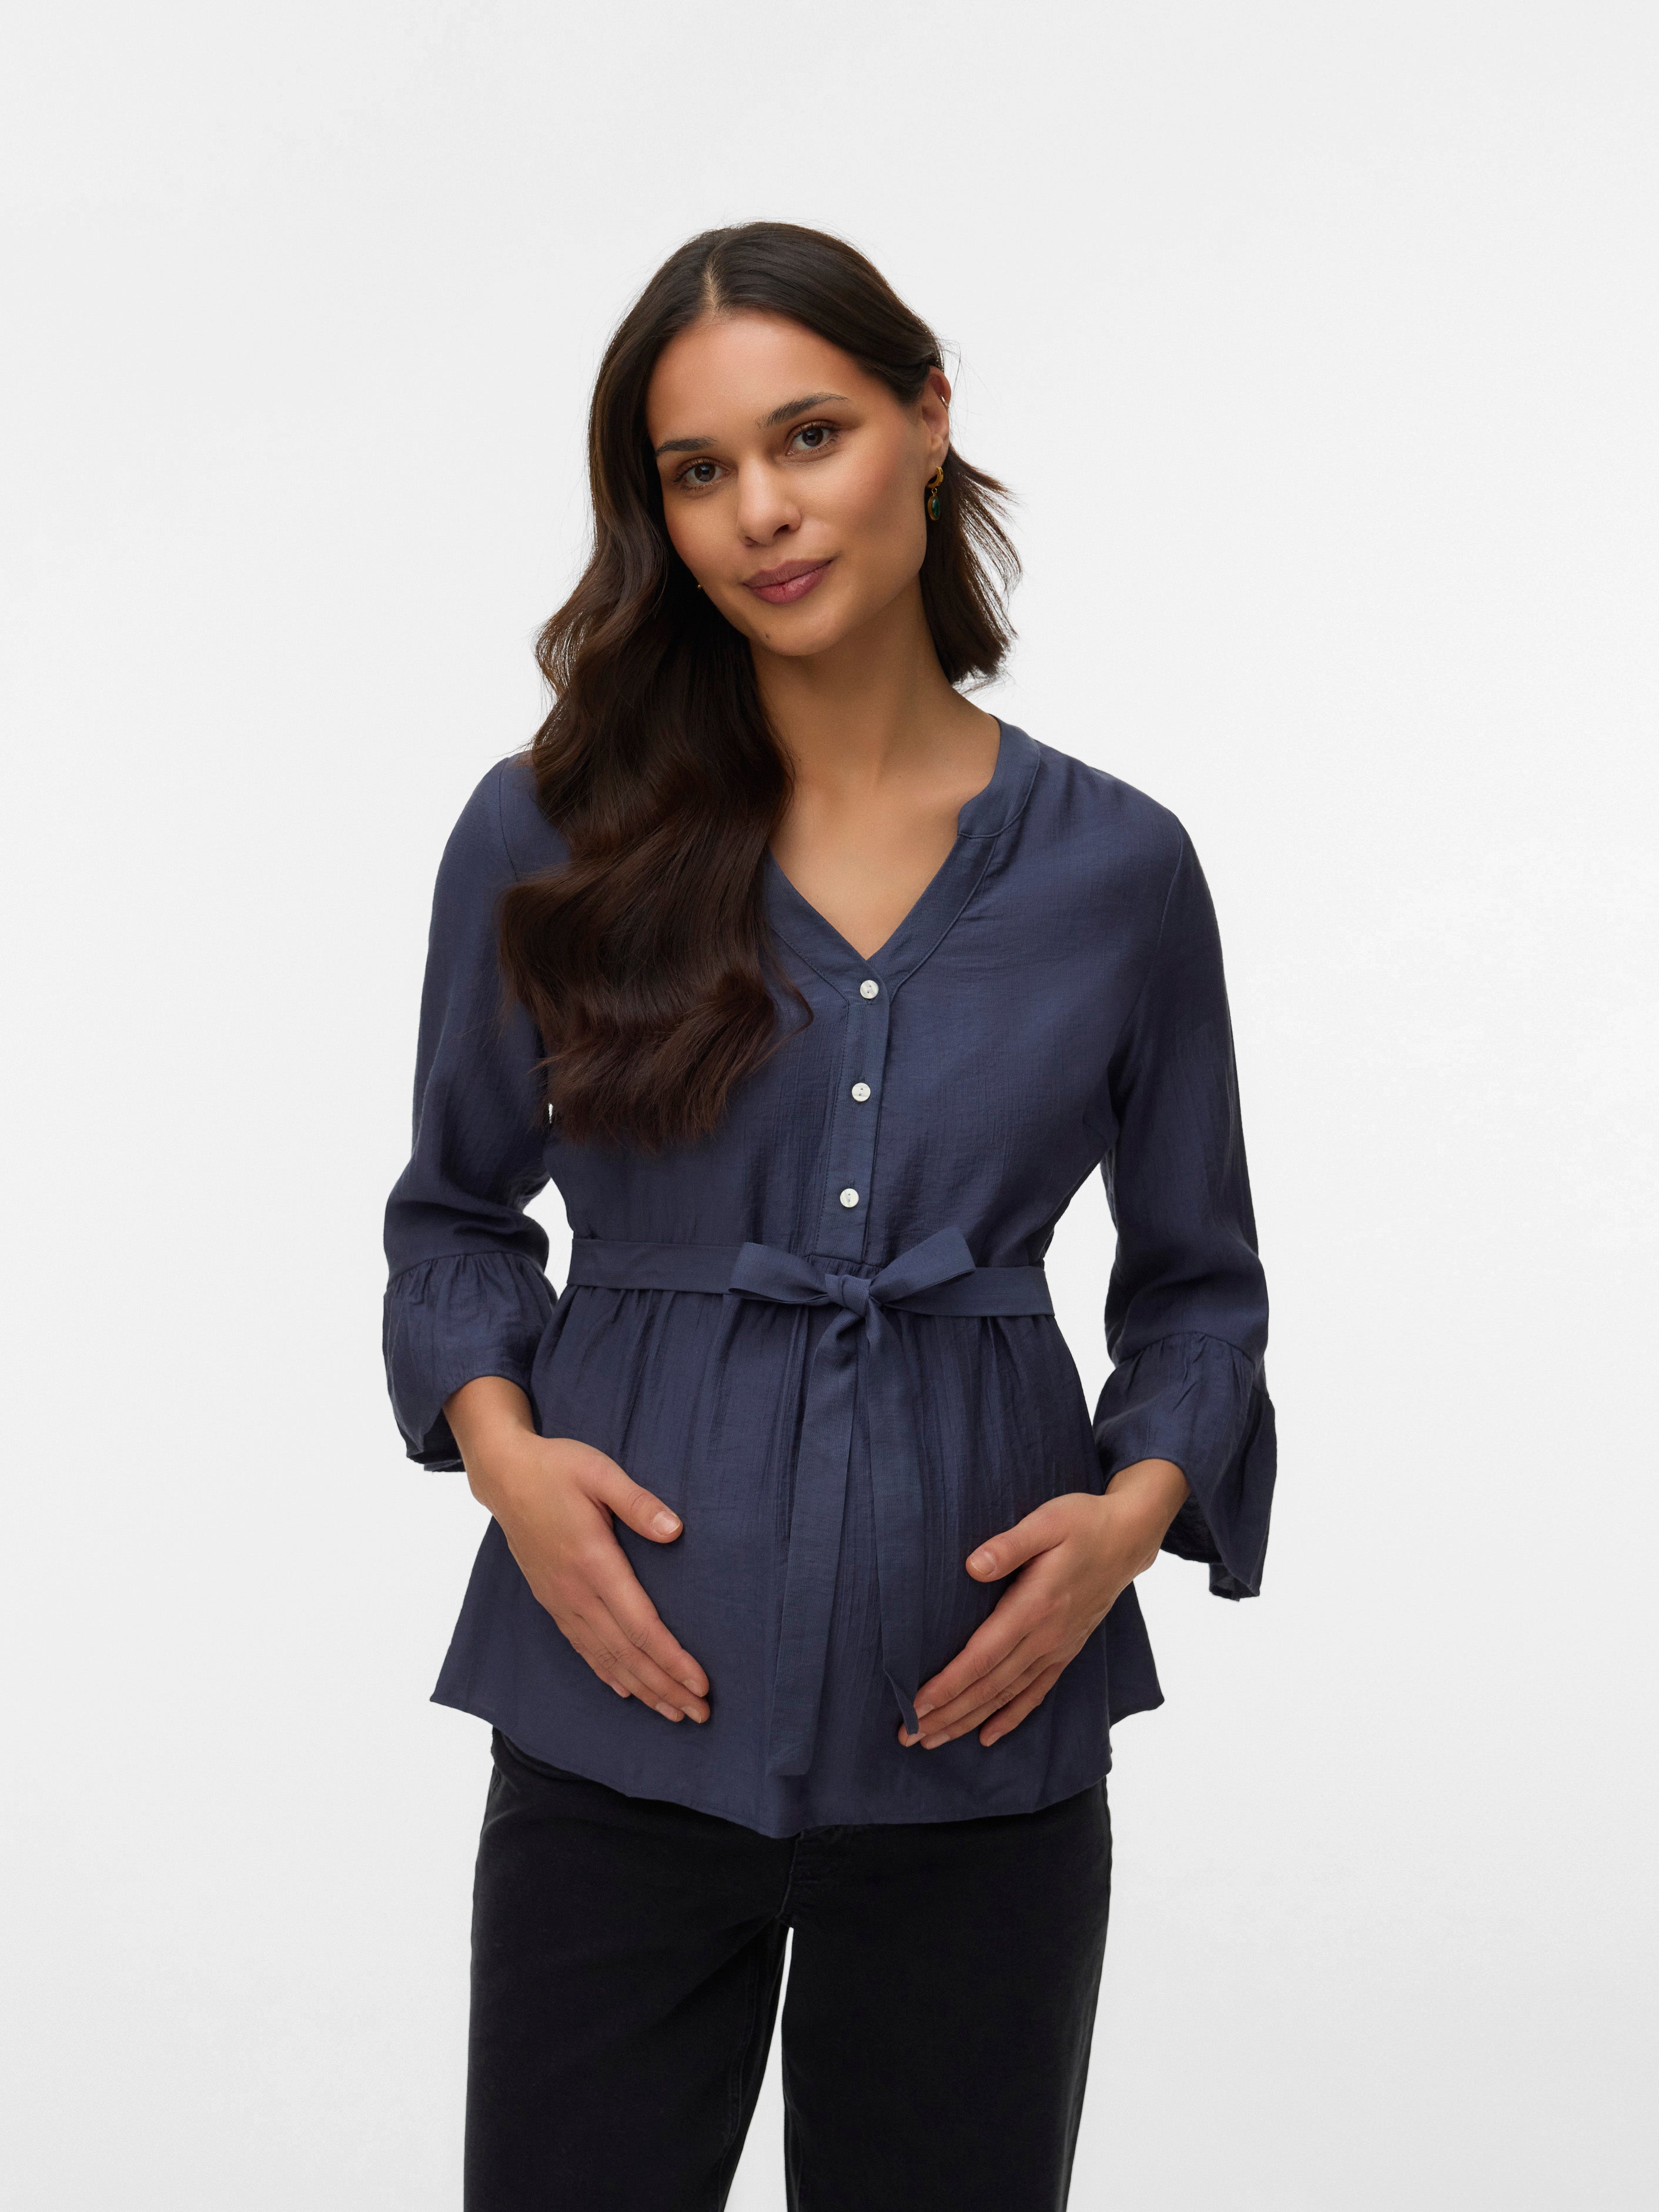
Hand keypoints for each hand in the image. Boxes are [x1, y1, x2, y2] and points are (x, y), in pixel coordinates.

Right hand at [444, 1376, 709, 1723]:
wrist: (504, 1475)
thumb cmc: (557, 1468)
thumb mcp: (601, 1472)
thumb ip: (638, 1502)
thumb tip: (676, 1531)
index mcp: (593, 1562)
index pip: (640, 1625)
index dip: (671, 1660)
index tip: (700, 1684)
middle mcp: (575, 1591)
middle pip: (626, 1653)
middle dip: (665, 1687)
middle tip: (700, 1715)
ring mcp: (560, 1600)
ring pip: (605, 1657)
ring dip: (641, 1689)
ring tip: (672, 1713)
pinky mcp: (552, 1599)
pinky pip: (582, 1647)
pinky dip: (607, 1673)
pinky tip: (625, 1690)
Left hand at [900, 1458, 1189, 1751]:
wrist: (1128, 1538)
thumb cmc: (1082, 1523)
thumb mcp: (1046, 1522)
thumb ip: (1009, 1545)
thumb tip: (973, 1566)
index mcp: (1035, 1606)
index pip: (983, 1656)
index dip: (949, 1684)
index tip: (917, 1705)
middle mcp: (1046, 1636)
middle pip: (989, 1685)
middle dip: (947, 1714)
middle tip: (909, 1737)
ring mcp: (1057, 1647)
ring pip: (1007, 1695)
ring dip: (969, 1720)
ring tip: (933, 1740)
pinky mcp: (1066, 1650)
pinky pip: (1036, 1692)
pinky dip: (1011, 1717)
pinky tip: (988, 1737)